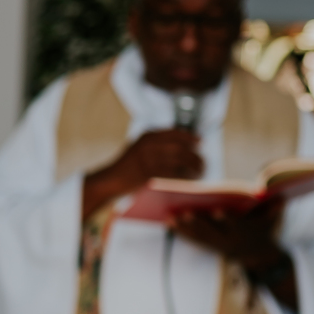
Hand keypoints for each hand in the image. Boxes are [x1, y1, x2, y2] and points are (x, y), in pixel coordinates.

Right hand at [83, 128, 203, 220]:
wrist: (111, 180)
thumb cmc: (126, 166)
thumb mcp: (138, 148)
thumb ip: (155, 143)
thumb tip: (181, 145)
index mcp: (147, 136)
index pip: (174, 133)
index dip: (189, 137)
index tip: (200, 142)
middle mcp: (149, 144)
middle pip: (180, 147)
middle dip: (194, 154)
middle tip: (203, 161)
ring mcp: (149, 159)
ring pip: (180, 160)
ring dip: (194, 165)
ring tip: (201, 170)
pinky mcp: (149, 173)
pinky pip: (174, 173)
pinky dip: (185, 176)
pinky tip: (191, 179)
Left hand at [171, 198, 281, 269]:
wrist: (259, 257)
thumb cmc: (263, 230)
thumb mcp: (270, 220)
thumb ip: (273, 208)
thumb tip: (281, 197)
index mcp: (244, 231)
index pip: (235, 224)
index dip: (226, 219)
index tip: (217, 211)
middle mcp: (229, 240)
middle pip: (211, 232)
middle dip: (197, 223)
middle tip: (183, 213)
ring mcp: (218, 245)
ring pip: (199, 237)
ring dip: (184, 229)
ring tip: (170, 218)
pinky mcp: (210, 247)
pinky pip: (194, 241)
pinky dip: (182, 234)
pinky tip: (169, 225)